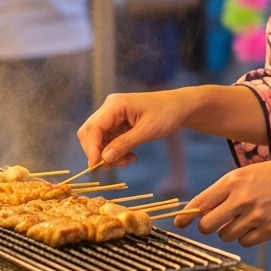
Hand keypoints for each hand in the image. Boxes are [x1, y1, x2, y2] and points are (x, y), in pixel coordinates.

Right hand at [77, 90, 195, 168]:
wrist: (180, 107)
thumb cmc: (166, 114)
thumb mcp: (147, 131)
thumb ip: (124, 144)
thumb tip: (104, 159)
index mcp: (115, 104)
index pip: (94, 128)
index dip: (91, 148)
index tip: (95, 166)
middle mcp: (110, 108)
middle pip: (90, 133)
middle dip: (98, 152)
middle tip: (112, 167)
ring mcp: (113, 115)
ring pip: (98, 139)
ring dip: (109, 154)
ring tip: (128, 161)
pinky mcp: (118, 123)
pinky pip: (109, 140)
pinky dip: (116, 151)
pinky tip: (130, 157)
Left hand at [173, 157, 270, 246]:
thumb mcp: (248, 173)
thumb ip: (225, 189)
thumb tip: (200, 209)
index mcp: (234, 180)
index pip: (201, 203)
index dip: (186, 216)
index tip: (179, 223)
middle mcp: (242, 198)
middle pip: (208, 225)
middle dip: (207, 226)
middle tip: (214, 222)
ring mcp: (256, 215)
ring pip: (226, 235)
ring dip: (228, 231)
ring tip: (243, 218)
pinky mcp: (269, 229)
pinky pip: (245, 241)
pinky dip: (246, 236)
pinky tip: (256, 224)